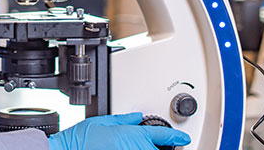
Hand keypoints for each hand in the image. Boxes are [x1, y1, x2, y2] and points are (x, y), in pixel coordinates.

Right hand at [47, 113, 190, 149]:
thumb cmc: (80, 140)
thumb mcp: (102, 121)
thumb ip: (122, 119)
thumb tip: (135, 117)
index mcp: (131, 135)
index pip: (162, 136)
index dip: (176, 137)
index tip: (182, 139)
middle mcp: (136, 149)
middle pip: (159, 149)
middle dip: (161, 147)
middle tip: (163, 144)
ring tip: (137, 146)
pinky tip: (132, 148)